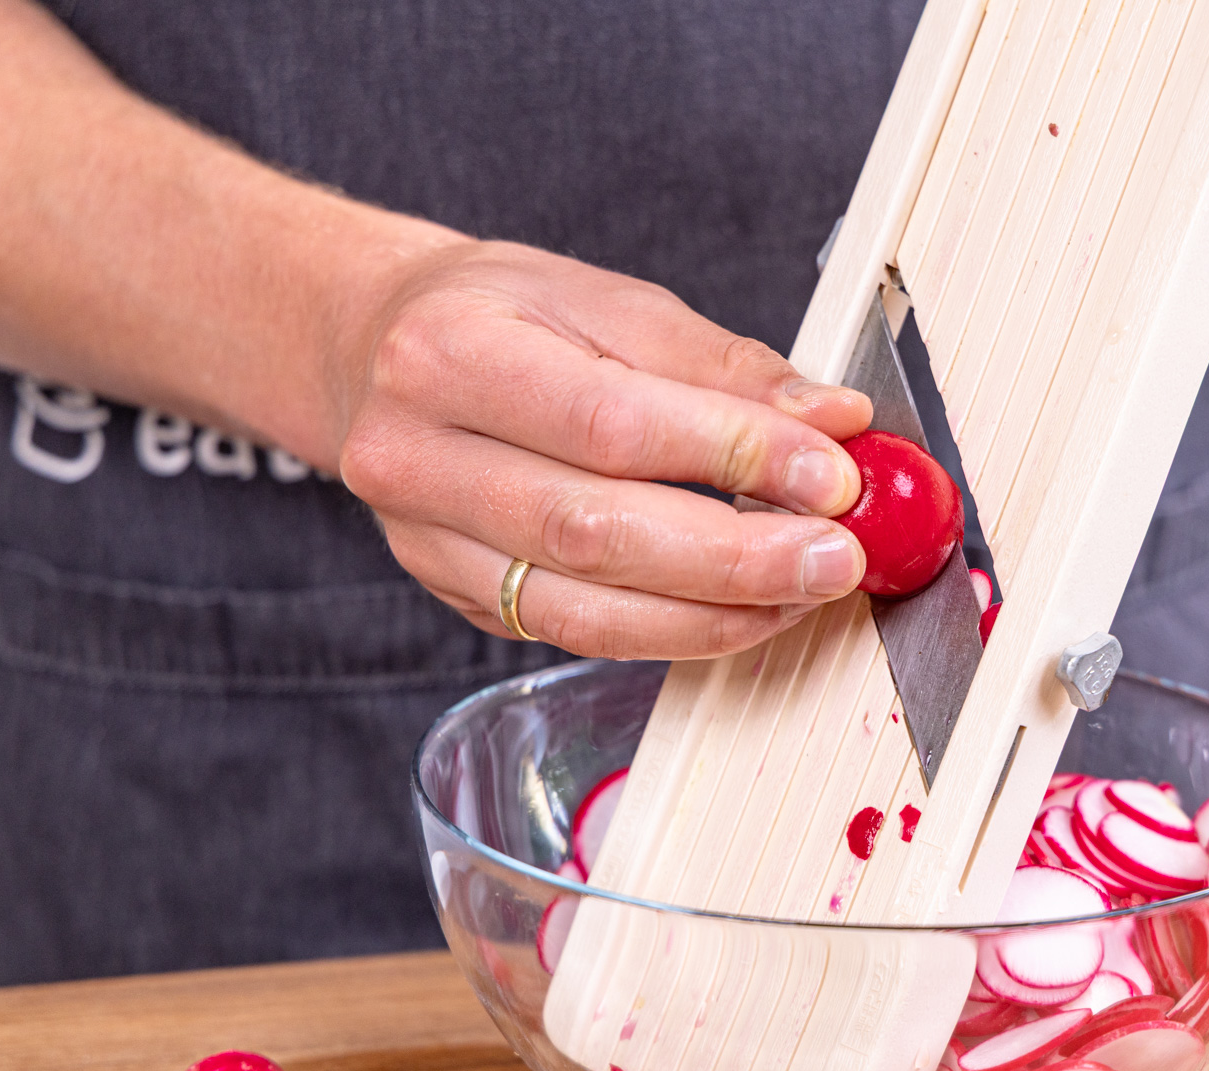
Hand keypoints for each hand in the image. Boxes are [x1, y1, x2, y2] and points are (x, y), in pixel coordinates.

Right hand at [335, 240, 872, 659]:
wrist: (373, 353)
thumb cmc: (493, 315)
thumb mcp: (601, 299)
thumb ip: (718, 365)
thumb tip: (830, 421)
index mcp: (448, 352)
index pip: (610, 424)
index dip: (732, 457)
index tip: (832, 475)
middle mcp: (416, 456)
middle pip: (595, 532)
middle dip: (737, 556)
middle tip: (835, 556)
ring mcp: (425, 542)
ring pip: (584, 609)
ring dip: (713, 613)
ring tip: (802, 593)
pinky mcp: (454, 595)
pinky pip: (573, 633)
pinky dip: (670, 632)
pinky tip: (738, 611)